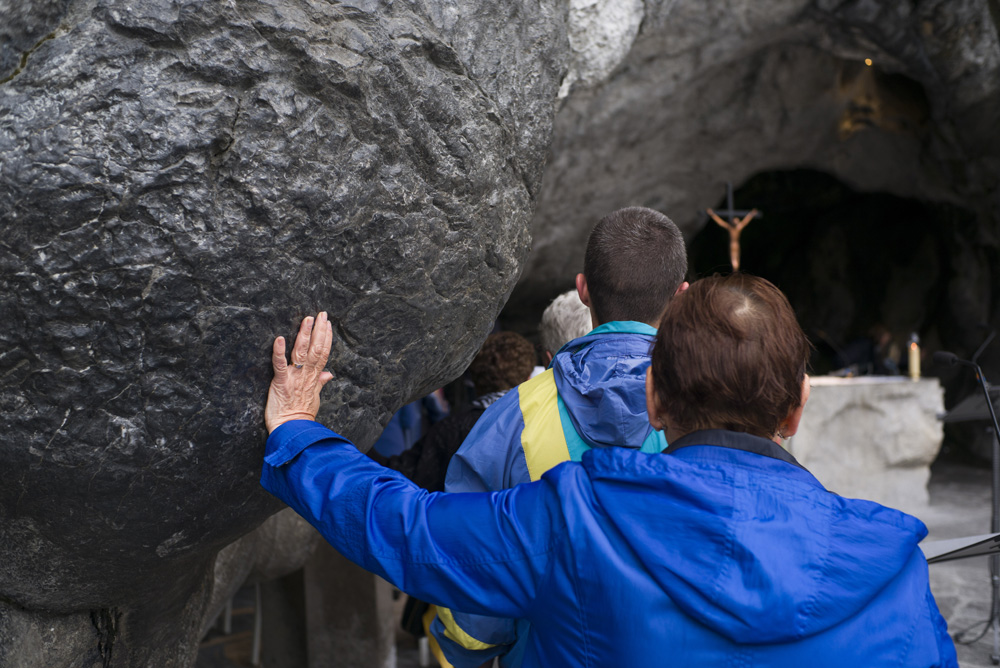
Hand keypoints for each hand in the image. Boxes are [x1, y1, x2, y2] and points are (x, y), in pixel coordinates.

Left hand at [265, 312, 334, 432]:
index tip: (328, 324)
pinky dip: (279, 352)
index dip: (326, 338)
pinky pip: (279, 365)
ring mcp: (293, 378)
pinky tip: (279, 338)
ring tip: (307, 319)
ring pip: (301, 352)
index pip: (323, 353)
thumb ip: (320, 382)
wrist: (292, 430)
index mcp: (313, 377)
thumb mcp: (314, 397)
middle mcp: (306, 375)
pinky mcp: (280, 383)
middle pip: (315, 349)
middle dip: (319, 330)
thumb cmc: (301, 415)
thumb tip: (329, 374)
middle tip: (321, 314)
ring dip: (304, 334)